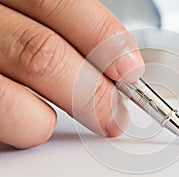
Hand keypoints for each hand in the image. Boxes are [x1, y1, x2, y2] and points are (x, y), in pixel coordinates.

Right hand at [0, 0, 143, 147]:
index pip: (61, 6)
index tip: (129, 70)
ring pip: (12, 98)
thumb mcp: (28, 13)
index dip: (103, 40)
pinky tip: (28, 117)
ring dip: (50, 119)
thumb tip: (117, 64)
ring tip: (58, 120)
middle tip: (112, 115)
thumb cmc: (4, 26)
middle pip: (41, 55)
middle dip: (90, 92)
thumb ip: (65, 31)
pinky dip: (22, 126)